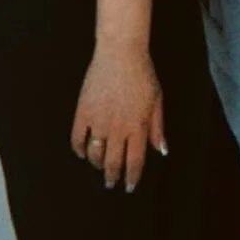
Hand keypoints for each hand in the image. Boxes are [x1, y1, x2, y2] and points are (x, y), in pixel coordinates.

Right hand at [71, 41, 165, 192]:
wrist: (120, 53)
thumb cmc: (143, 74)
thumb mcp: (157, 100)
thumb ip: (157, 127)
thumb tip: (161, 150)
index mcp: (138, 127)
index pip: (135, 161)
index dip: (132, 177)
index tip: (130, 186)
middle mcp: (118, 128)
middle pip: (114, 162)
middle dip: (113, 176)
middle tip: (111, 184)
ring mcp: (99, 121)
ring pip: (95, 153)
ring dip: (98, 164)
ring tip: (100, 167)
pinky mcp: (83, 112)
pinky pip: (78, 138)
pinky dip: (80, 150)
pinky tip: (84, 153)